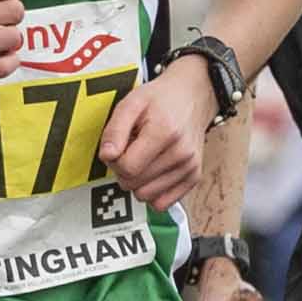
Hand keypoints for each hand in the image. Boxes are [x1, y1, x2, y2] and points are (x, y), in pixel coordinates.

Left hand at [98, 59, 213, 207]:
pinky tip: (153, 171)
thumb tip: (107, 156)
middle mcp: (181, 153)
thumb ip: (115, 129)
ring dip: (137, 182)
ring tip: (143, 158)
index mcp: (165, 132)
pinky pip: (162, 203)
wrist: (192, 97)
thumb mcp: (131, 103)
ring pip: (145, 196)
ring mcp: (189, 167)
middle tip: (130, 150)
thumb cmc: (160, 100)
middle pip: (133, 184)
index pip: (127, 167)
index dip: (114, 160)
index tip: (119, 147)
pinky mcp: (194, 178)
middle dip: (124, 170)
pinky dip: (152, 191)